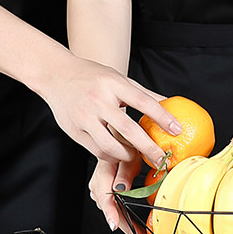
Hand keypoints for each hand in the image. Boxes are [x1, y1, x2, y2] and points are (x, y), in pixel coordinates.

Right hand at [38, 54, 179, 165]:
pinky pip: (97, 151)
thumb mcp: (117, 78)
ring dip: (127, 155)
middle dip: (148, 147)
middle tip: (161, 158)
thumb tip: (169, 103)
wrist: (56, 74)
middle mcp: (98, 100)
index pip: (142, 101)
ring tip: (136, 155)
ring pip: (111, 146)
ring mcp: (85, 116)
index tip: (177, 129)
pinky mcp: (75, 131)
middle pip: (128, 129)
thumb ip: (142, 92)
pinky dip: (111, 155)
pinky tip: (118, 153)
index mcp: (112, 83)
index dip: (161, 117)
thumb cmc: (91, 76)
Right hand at [89, 154, 144, 233]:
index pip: (105, 196)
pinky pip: (111, 209)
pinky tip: (132, 225)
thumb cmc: (124, 146)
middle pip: (109, 210)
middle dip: (125, 226)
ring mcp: (98, 190)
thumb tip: (120, 188)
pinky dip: (122, 217)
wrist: (118, 142)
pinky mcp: (102, 193)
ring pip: (111, 211)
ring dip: (125, 224)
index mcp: (103, 174)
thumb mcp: (129, 157)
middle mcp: (97, 184)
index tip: (114, 225)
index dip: (110, 212)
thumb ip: (124, 173)